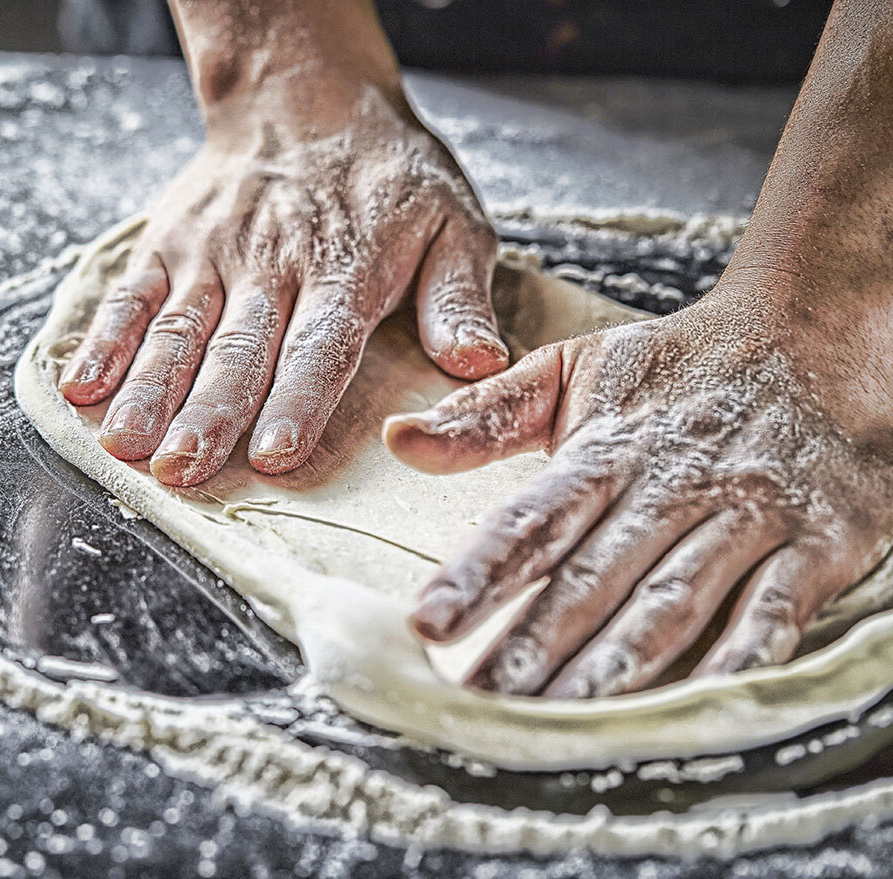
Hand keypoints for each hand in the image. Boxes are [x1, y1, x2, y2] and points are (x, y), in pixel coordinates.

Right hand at [59, 74, 507, 485]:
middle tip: (182, 470)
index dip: (297, 399)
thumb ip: (458, 297)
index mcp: (345, 269)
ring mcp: (213, 253)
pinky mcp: (171, 243)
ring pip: (178, 329)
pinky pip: (132, 294)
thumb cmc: (385, 176)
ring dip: (149, 389)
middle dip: (208, 414)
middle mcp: (272, 264)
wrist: (308, 98)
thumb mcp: (452, 222)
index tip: (276, 452)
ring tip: (127, 442)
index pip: (319, 344)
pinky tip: (82, 385)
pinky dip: (104, 340)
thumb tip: (478, 361)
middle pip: (238, 348)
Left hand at [385, 274, 892, 697]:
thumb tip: (395, 437)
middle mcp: (674, 482)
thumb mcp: (575, 368)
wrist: (818, 332)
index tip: (427, 622)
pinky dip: (736, 660)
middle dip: (535, 643)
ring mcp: (749, 513)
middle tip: (481, 701)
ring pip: (673, 601)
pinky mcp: (820, 540)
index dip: (477, 572)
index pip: (533, 518)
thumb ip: (485, 415)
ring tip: (556, 719)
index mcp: (608, 446)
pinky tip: (689, 707)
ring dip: (614, 665)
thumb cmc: (679, 365)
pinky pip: (775, 610)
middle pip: (594, 575)